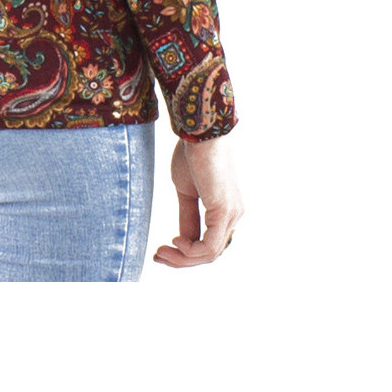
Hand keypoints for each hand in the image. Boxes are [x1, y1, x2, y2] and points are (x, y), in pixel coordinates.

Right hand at [152, 132, 243, 267]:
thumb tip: (182, 240)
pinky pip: (210, 246)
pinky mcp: (225, 211)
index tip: (160, 250)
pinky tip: (177, 241)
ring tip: (162, 252)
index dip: (184, 254)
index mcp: (224, 210)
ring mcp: (231, 214)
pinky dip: (192, 251)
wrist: (199, 131)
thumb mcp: (185, 191)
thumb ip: (187, 217)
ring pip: (210, 253)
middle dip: (181, 260)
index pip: (208, 244)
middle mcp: (232, 215)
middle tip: (158, 256)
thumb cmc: (193, 153)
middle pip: (209, 253)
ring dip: (183, 258)